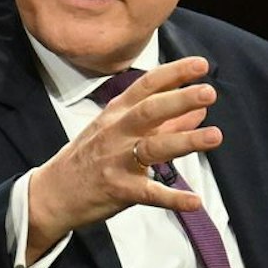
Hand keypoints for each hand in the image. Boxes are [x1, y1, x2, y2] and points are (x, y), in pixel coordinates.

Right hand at [24, 57, 223, 260]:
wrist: (53, 193)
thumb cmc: (89, 158)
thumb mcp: (118, 132)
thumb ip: (163, 122)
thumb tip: (201, 109)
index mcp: (116, 114)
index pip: (145, 86)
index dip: (174, 73)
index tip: (201, 65)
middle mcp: (116, 133)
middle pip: (149, 111)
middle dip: (179, 100)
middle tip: (208, 92)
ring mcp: (116, 161)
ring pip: (153, 147)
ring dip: (184, 141)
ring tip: (215, 136)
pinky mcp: (119, 190)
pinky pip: (149, 194)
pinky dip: (172, 198)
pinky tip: (195, 202)